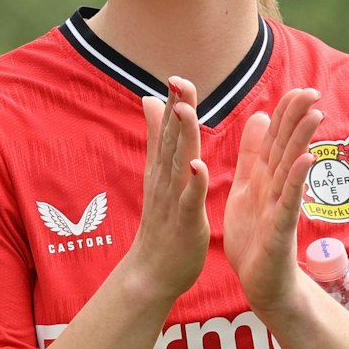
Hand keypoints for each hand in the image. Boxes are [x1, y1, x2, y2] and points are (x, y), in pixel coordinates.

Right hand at [116, 77, 210, 304]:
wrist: (152, 272)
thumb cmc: (162, 223)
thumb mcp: (158, 175)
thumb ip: (156, 138)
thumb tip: (150, 100)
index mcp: (164, 169)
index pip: (168, 131)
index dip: (173, 104)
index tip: (177, 76)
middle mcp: (166, 180)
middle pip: (171, 141)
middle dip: (177, 111)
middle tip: (179, 81)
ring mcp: (174, 200)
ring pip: (180, 164)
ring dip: (183, 138)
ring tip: (186, 111)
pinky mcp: (185, 221)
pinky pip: (190, 200)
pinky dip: (193, 183)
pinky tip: (198, 166)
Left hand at [224, 88, 322, 312]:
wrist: (260, 282)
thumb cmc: (254, 238)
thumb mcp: (247, 187)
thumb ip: (252, 155)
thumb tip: (261, 117)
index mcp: (264, 177)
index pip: (276, 138)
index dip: (285, 114)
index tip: (297, 88)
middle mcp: (276, 187)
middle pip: (287, 147)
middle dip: (298, 119)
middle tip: (312, 90)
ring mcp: (281, 206)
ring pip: (291, 168)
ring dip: (302, 141)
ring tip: (315, 115)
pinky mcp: (281, 228)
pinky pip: (289, 200)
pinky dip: (296, 179)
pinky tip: (305, 160)